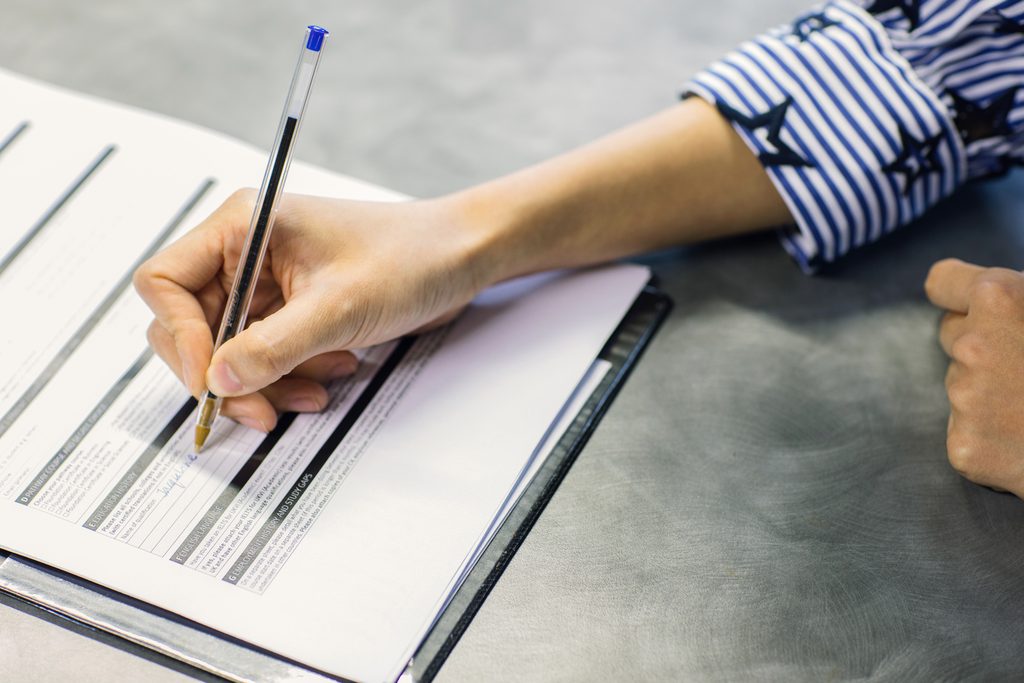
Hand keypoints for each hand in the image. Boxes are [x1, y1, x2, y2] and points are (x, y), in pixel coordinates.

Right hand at [134, 190, 486, 431]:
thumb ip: (273, 347)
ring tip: (311, 394)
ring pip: (228, 352)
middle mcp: (245, 254)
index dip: (180, 335)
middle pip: (190, 327)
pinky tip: (328, 376)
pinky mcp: (290, 312)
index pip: (165, 282)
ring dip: (263, 383)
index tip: (211, 379)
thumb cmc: (409, 257)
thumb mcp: (339, 307)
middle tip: (258, 408)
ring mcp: (267, 285)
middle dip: (223, 373)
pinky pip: (265, 358)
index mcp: (243, 227)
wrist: (460, 259)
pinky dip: (288, 379)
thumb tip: (216, 381)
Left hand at [925, 258, 1023, 496]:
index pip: (943, 283)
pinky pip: (969, 435)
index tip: (971, 307)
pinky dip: (995, 441)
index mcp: (999, 298)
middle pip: (954, 336)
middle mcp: (972, 345)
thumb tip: (999, 294)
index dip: (959, 295)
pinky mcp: (966, 448)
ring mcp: (966, 399)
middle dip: (985, 346)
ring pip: (963, 387)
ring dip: (993, 394)